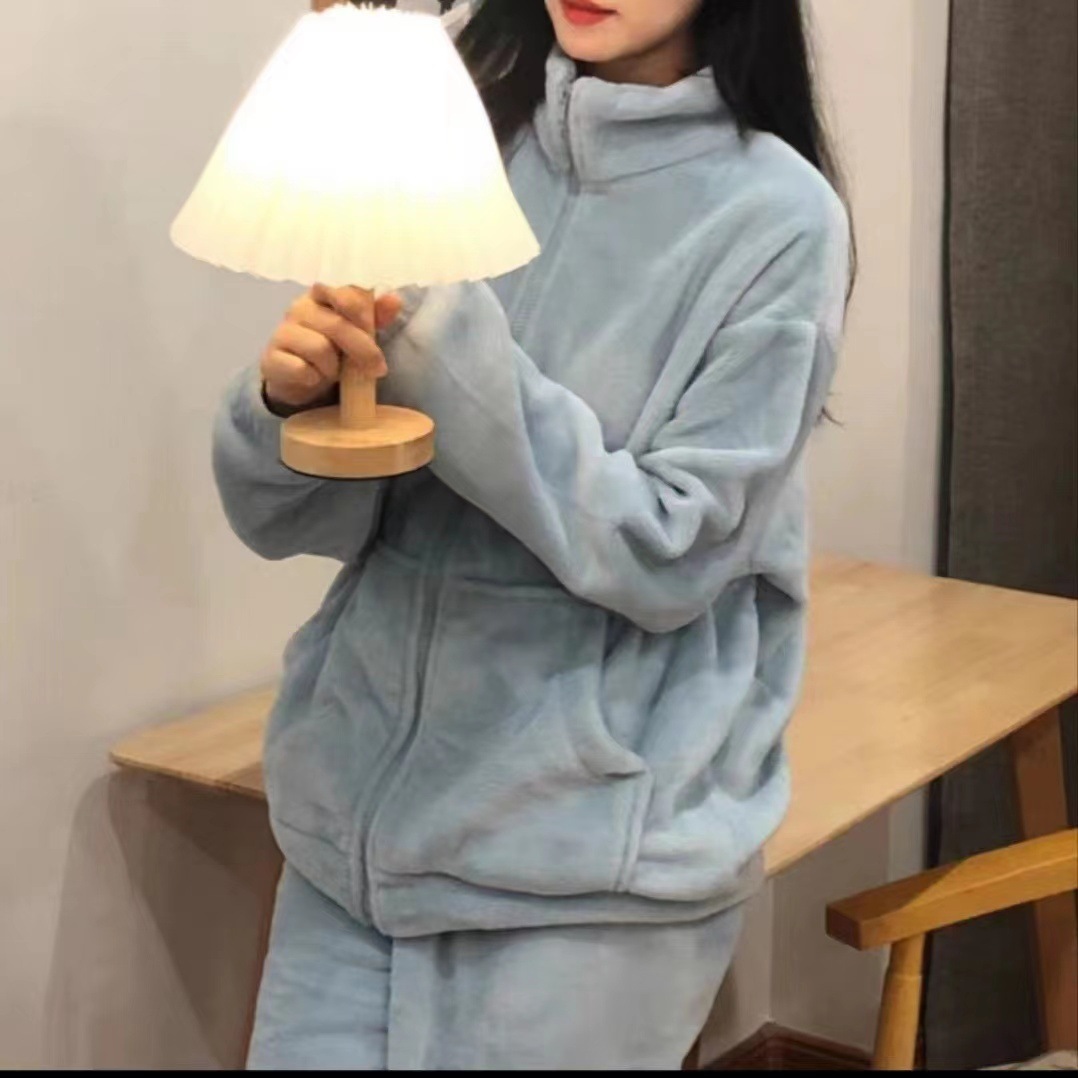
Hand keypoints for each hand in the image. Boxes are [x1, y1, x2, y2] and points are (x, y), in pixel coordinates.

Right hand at [261, 285, 403, 411]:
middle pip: (338, 326)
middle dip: (364, 350)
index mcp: (323, 294)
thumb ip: (376, 315)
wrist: (295, 378)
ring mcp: (283, 331)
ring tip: (333, 372)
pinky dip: (314, 379)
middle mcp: (300, 307)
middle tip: (377, 369)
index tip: (375, 333)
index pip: (346, 293)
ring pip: (321, 350)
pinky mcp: (271, 358)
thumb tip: (394, 299)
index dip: (365, 315)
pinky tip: (313, 378)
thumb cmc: (331, 350)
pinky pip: (302, 370)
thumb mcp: (357, 332)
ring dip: (334, 368)